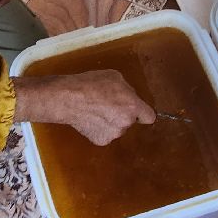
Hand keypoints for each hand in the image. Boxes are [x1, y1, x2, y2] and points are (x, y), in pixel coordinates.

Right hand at [14, 70, 155, 145]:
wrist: (67, 99)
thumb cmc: (91, 84)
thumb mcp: (114, 77)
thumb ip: (127, 90)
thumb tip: (129, 97)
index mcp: (133, 106)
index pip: (149, 117)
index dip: (142, 113)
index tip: (136, 111)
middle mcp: (126, 123)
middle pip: (130, 121)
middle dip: (122, 114)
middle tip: (107, 105)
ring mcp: (113, 134)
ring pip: (117, 128)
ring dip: (110, 122)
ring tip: (95, 111)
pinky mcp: (101, 141)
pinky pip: (105, 134)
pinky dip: (99, 128)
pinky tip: (89, 119)